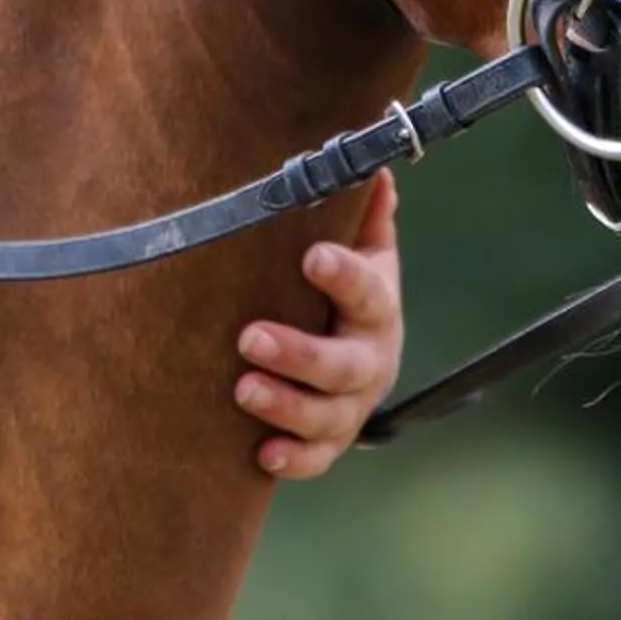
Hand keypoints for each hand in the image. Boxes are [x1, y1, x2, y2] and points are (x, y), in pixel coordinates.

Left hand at [234, 168, 402, 478]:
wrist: (359, 350)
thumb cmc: (344, 286)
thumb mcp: (361, 245)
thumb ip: (361, 208)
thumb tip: (369, 159)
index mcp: (378, 304)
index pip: (367, 289)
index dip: (343, 274)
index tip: (311, 256)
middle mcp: (371, 358)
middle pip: (345, 364)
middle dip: (299, 353)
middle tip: (249, 337)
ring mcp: (352, 406)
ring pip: (329, 416)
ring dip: (287, 405)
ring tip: (242, 389)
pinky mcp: (330, 440)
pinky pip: (317, 458)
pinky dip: (293, 459)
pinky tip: (260, 453)